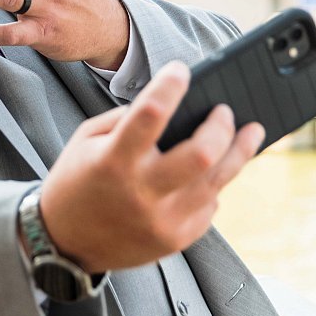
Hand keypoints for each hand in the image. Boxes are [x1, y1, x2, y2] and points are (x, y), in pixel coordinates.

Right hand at [38, 61, 264, 271]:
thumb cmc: (76, 183)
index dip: (170, 86)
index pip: (150, 114)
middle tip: (225, 111)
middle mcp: (141, 193)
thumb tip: (172, 105)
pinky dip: (210, 185)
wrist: (65, 244)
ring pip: (217, 181)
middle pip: (202, 155)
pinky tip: (209, 174)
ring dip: (238, 153)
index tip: (181, 70)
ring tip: (250, 134)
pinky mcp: (176, 240)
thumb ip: (126, 120)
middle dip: (221, 126)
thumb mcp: (86, 141)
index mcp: (113, 161)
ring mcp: (162, 220)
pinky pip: (209, 205)